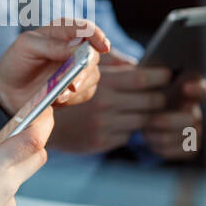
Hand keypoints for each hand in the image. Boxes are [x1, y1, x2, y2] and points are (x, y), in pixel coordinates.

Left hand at [0, 19, 109, 117]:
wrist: (9, 88)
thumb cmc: (17, 60)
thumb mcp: (27, 46)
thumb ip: (51, 44)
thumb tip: (76, 45)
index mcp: (62, 30)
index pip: (86, 28)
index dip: (97, 36)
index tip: (103, 47)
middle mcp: (74, 47)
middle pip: (93, 54)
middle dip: (84, 70)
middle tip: (71, 83)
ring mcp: (77, 67)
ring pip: (93, 75)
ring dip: (78, 86)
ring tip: (58, 95)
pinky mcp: (78, 86)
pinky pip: (87, 92)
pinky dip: (75, 97)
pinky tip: (58, 99)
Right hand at [0, 109, 53, 205]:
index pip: (32, 140)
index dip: (43, 122)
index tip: (45, 110)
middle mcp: (8, 186)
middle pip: (37, 157)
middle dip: (34, 141)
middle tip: (18, 132)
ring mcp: (9, 205)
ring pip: (18, 176)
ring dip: (7, 167)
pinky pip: (6, 194)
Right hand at [50, 50, 171, 154]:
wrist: (36, 115)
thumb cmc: (65, 85)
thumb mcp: (87, 68)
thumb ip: (115, 63)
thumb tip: (142, 63)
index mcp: (103, 82)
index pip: (143, 79)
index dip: (161, 76)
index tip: (169, 73)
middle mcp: (105, 104)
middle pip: (151, 101)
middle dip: (161, 96)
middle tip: (164, 91)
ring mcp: (103, 126)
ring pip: (143, 119)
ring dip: (150, 113)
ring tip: (151, 106)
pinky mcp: (100, 142)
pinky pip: (128, 134)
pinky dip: (131, 127)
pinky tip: (126, 119)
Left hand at [143, 74, 205, 159]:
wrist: (145, 114)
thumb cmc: (148, 92)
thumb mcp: (148, 81)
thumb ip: (150, 73)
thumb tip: (141, 65)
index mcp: (191, 90)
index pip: (204, 89)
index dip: (198, 89)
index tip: (185, 88)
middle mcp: (198, 110)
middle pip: (191, 118)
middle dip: (169, 121)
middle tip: (150, 120)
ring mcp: (197, 130)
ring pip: (185, 137)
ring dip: (162, 136)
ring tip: (145, 131)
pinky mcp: (192, 147)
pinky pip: (183, 151)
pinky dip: (164, 147)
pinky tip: (150, 139)